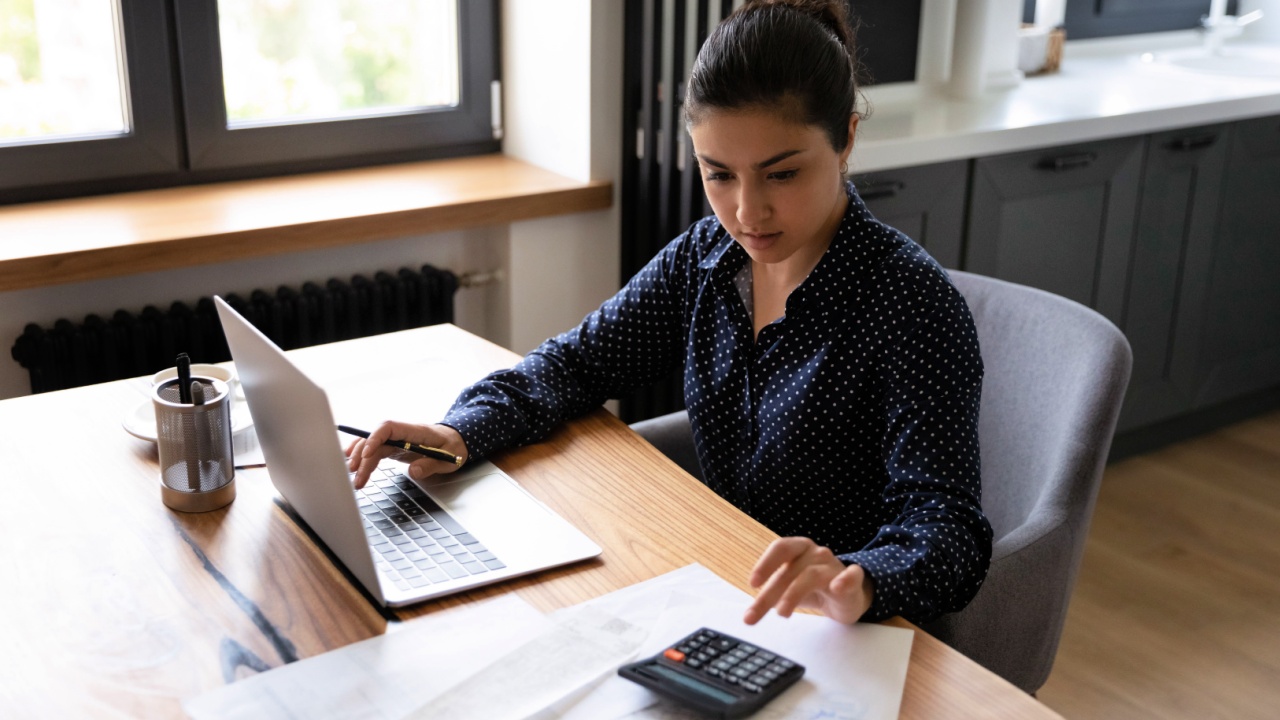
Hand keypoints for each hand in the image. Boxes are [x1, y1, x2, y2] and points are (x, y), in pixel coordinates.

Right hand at [345, 421, 468, 488]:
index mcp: (415, 431)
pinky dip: (363, 457)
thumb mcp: (449, 458)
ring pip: (372, 446)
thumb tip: (414, 471)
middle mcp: (402, 433)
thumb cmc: (453, 447)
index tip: (367, 454)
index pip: (389, 427)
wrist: (456, 441)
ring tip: (353, 476)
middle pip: (376, 439)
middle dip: (363, 456)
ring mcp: (397, 440)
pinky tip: (352, 464)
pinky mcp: (394, 448)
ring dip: (360, 459)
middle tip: (356, 476)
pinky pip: (375, 451)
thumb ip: (431, 465)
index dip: (375, 438)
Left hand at [743, 537, 874, 624]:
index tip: (752, 584)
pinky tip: (838, 587)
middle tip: (754, 615)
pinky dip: (845, 580)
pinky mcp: (853, 579)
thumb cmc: (813, 587)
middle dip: (770, 594)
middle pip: (790, 570)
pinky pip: (852, 575)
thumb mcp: (789, 588)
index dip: (765, 564)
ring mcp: (834, 565)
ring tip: (781, 613)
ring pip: (811, 575)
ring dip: (793, 594)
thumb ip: (771, 595)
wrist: (849, 594)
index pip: (780, 548)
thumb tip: (750, 613)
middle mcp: (816, 553)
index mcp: (799, 549)